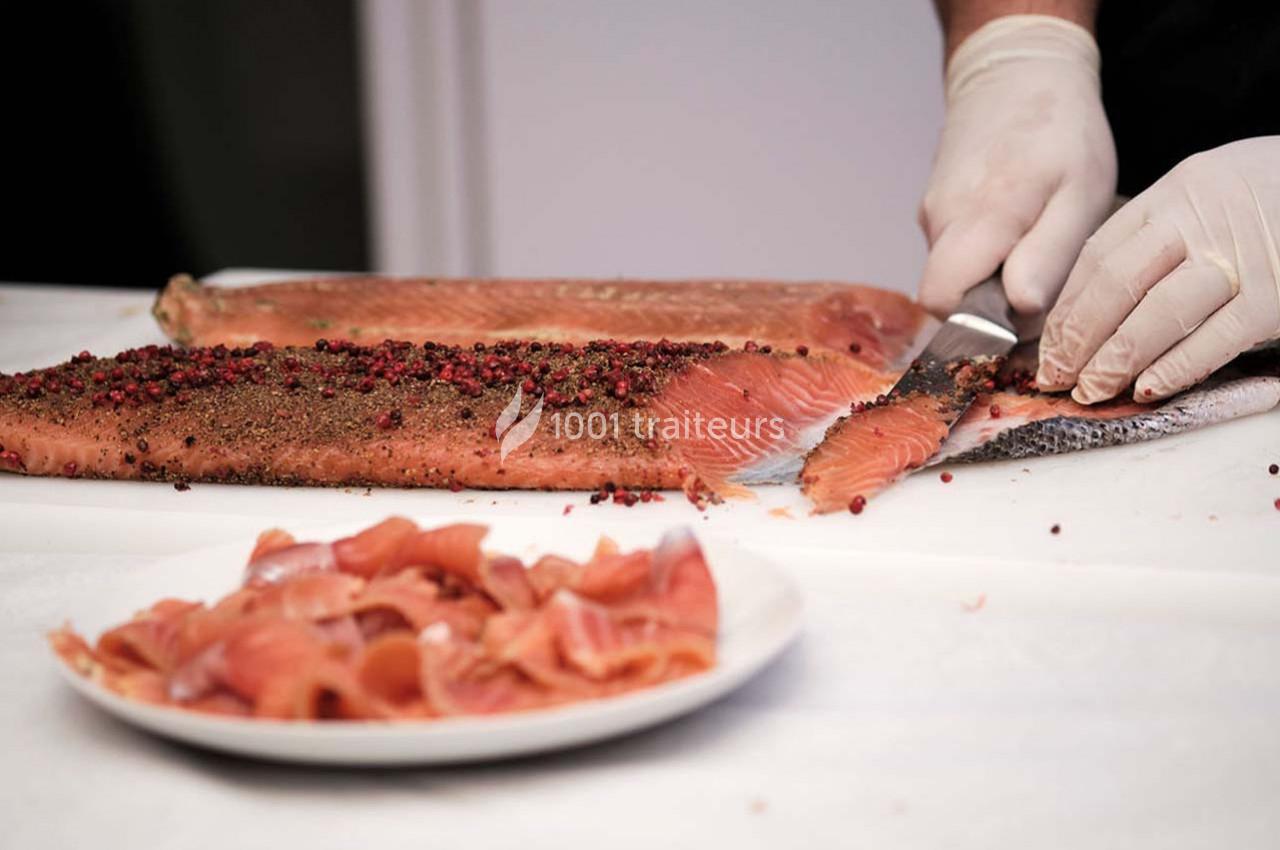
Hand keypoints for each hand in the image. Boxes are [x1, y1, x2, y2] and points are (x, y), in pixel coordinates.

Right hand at [918, 15, 1116, 318]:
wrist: (1015, 73)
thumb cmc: (1062, 134)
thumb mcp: (1079, 195)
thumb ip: (1049, 256)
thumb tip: (1020, 310)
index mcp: (978, 221)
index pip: (943, 303)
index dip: (976, 323)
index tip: (1021, 315)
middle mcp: (941, 222)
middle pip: (948, 296)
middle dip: (991, 305)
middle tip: (1042, 278)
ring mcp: (932, 215)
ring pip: (955, 275)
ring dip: (992, 278)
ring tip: (1036, 243)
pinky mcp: (935, 210)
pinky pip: (956, 253)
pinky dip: (985, 255)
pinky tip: (1018, 227)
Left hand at [1038, 137, 1279, 402]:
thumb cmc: (1278, 197)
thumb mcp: (1215, 193)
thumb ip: (1164, 235)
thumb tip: (1095, 303)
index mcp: (1181, 190)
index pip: (1101, 252)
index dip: (1069, 305)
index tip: (1048, 345)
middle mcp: (1205, 218)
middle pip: (1118, 283)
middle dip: (1078, 337)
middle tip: (1055, 377)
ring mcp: (1245, 257)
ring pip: (1159, 313)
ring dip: (1116, 359)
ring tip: (1090, 390)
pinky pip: (1217, 339)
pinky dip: (1177, 367)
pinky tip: (1148, 389)